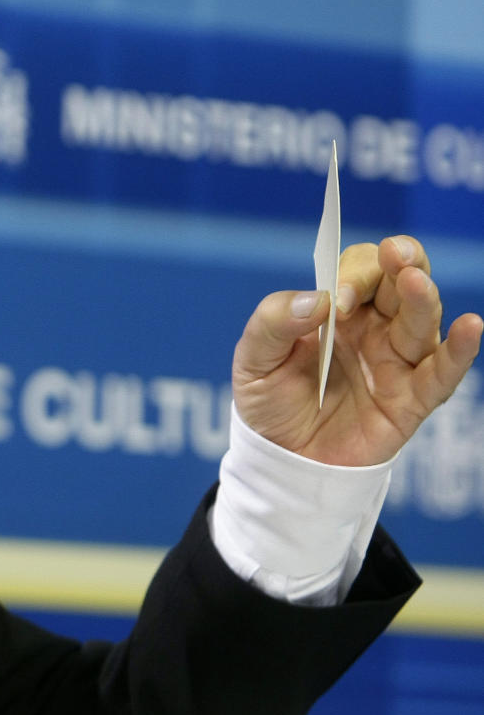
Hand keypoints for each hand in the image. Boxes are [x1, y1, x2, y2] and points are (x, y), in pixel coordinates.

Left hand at [232, 235, 482, 465]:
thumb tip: (318, 300)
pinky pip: (443, 373)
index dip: (355, 274)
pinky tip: (471, 327)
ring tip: (415, 282)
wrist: (280, 459)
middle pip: (400, 283)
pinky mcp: (411, 400)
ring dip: (423, 298)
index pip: (360, 270)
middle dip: (402, 263)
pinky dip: (460, 351)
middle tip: (396, 255)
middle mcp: (374, 329)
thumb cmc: (269, 404)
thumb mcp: (252, 361)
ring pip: (422, 321)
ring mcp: (396, 362)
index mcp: (338, 312)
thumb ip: (272, 324)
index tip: (339, 300)